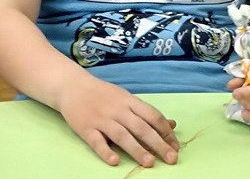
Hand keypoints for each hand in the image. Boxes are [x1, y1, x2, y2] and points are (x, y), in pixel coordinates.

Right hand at [57, 73, 178, 166]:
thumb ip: (146, 112)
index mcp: (129, 101)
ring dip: (136, 149)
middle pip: (140, 127)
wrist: (73, 86)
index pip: (152, 115)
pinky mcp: (86, 128)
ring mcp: (102, 119)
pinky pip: (97, 141)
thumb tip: (171, 124)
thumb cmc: (103, 94)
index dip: (165, 131)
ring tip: (149, 163)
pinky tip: (114, 161)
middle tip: (171, 159)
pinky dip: (105, 151)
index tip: (175, 146)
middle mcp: (118, 110)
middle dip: (158, 143)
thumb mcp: (126, 98)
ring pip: (122, 135)